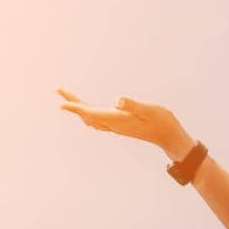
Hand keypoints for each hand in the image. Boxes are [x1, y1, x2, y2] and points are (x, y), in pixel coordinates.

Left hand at [57, 89, 194, 160]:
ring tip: (68, 100)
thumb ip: (134, 106)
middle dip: (73, 104)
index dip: (75, 107)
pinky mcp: (122, 126)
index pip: (91, 113)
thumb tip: (117, 100)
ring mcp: (117, 127)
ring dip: (79, 109)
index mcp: (118, 119)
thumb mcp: (150, 110)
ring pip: (92, 119)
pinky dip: (89, 114)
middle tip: (59, 90)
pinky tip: (88, 113)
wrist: (170, 138)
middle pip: (87, 115)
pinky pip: (99, 121)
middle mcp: (114, 125)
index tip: (60, 103)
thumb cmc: (162, 122)